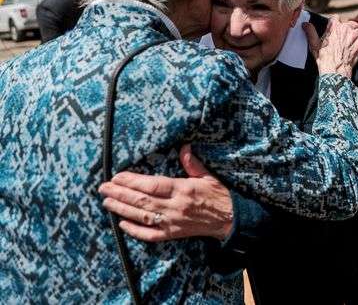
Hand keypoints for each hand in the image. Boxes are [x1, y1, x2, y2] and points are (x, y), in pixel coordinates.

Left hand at [98, 144, 233, 241]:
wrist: (229, 219)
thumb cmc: (218, 195)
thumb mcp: (208, 176)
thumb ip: (192, 163)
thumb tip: (185, 147)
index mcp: (183, 189)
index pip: (151, 185)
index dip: (132, 181)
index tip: (117, 176)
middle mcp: (175, 207)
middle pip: (142, 200)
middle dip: (120, 194)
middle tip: (103, 188)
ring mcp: (172, 222)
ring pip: (142, 216)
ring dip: (122, 209)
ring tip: (106, 202)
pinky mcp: (173, 235)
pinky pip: (150, 234)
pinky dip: (135, 230)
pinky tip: (122, 223)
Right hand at [304, 16, 357, 78]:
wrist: (335, 71)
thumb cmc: (324, 59)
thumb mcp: (314, 45)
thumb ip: (310, 32)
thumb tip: (305, 24)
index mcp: (334, 27)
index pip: (336, 18)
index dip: (336, 23)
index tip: (335, 28)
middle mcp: (345, 29)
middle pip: (350, 23)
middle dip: (348, 28)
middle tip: (345, 37)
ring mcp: (354, 36)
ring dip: (357, 35)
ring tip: (352, 42)